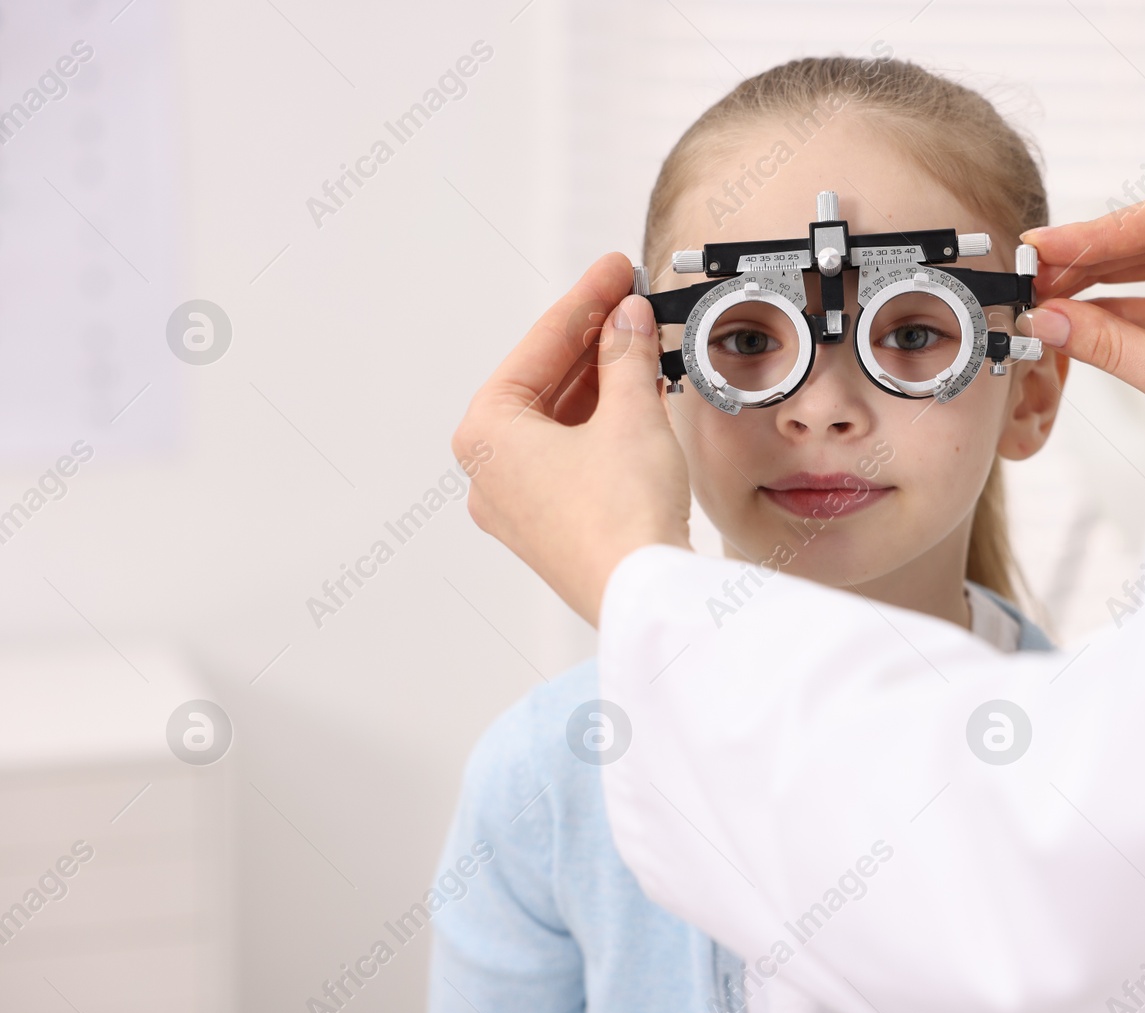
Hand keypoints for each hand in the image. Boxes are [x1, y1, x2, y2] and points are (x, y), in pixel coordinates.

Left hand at [451, 252, 690, 627]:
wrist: (642, 595)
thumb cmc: (620, 515)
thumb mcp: (629, 413)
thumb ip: (625, 355)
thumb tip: (627, 319)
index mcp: (486, 433)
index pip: (540, 347)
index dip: (587, 301)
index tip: (616, 271)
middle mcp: (489, 470)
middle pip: (545, 383)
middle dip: (594, 342)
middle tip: (633, 301)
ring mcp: (517, 503)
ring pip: (559, 421)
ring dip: (601, 382)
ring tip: (642, 345)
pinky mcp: (550, 527)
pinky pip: (571, 456)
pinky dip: (601, 424)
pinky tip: (635, 398)